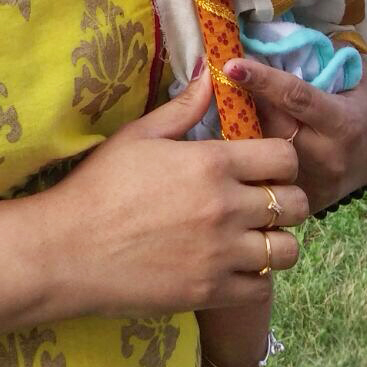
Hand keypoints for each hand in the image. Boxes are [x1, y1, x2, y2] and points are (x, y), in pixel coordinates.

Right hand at [37, 70, 308, 320]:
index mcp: (211, 163)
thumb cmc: (100, 185)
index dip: (281, 159)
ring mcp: (222, 254)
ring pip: (288, 250)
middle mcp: (226, 207)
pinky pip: (262, 288)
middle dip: (286, 199)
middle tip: (262, 200)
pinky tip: (232, 264)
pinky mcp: (211, 292)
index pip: (284, 157)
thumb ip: (183, 107)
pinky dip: (254, 277)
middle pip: (297, 204)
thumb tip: (211, 75)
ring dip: (276, 241)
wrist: (69, 248)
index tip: (264, 164)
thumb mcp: (139, 135)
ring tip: (252, 235)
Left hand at [224, 57, 366, 213]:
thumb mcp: (356, 80)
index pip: (296, 97)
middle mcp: (325, 155)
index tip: (231, 64)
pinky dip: (248, 150)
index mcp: (341, 123)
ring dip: (240, 124)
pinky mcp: (299, 199)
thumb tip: (290, 34)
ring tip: (226, 103)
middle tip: (220, 78)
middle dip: (244, 100)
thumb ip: (328, 56)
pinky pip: (264, 173)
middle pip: (272, 124)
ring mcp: (311, 182)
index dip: (263, 80)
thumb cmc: (360, 111)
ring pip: (263, 150)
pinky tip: (235, 133)